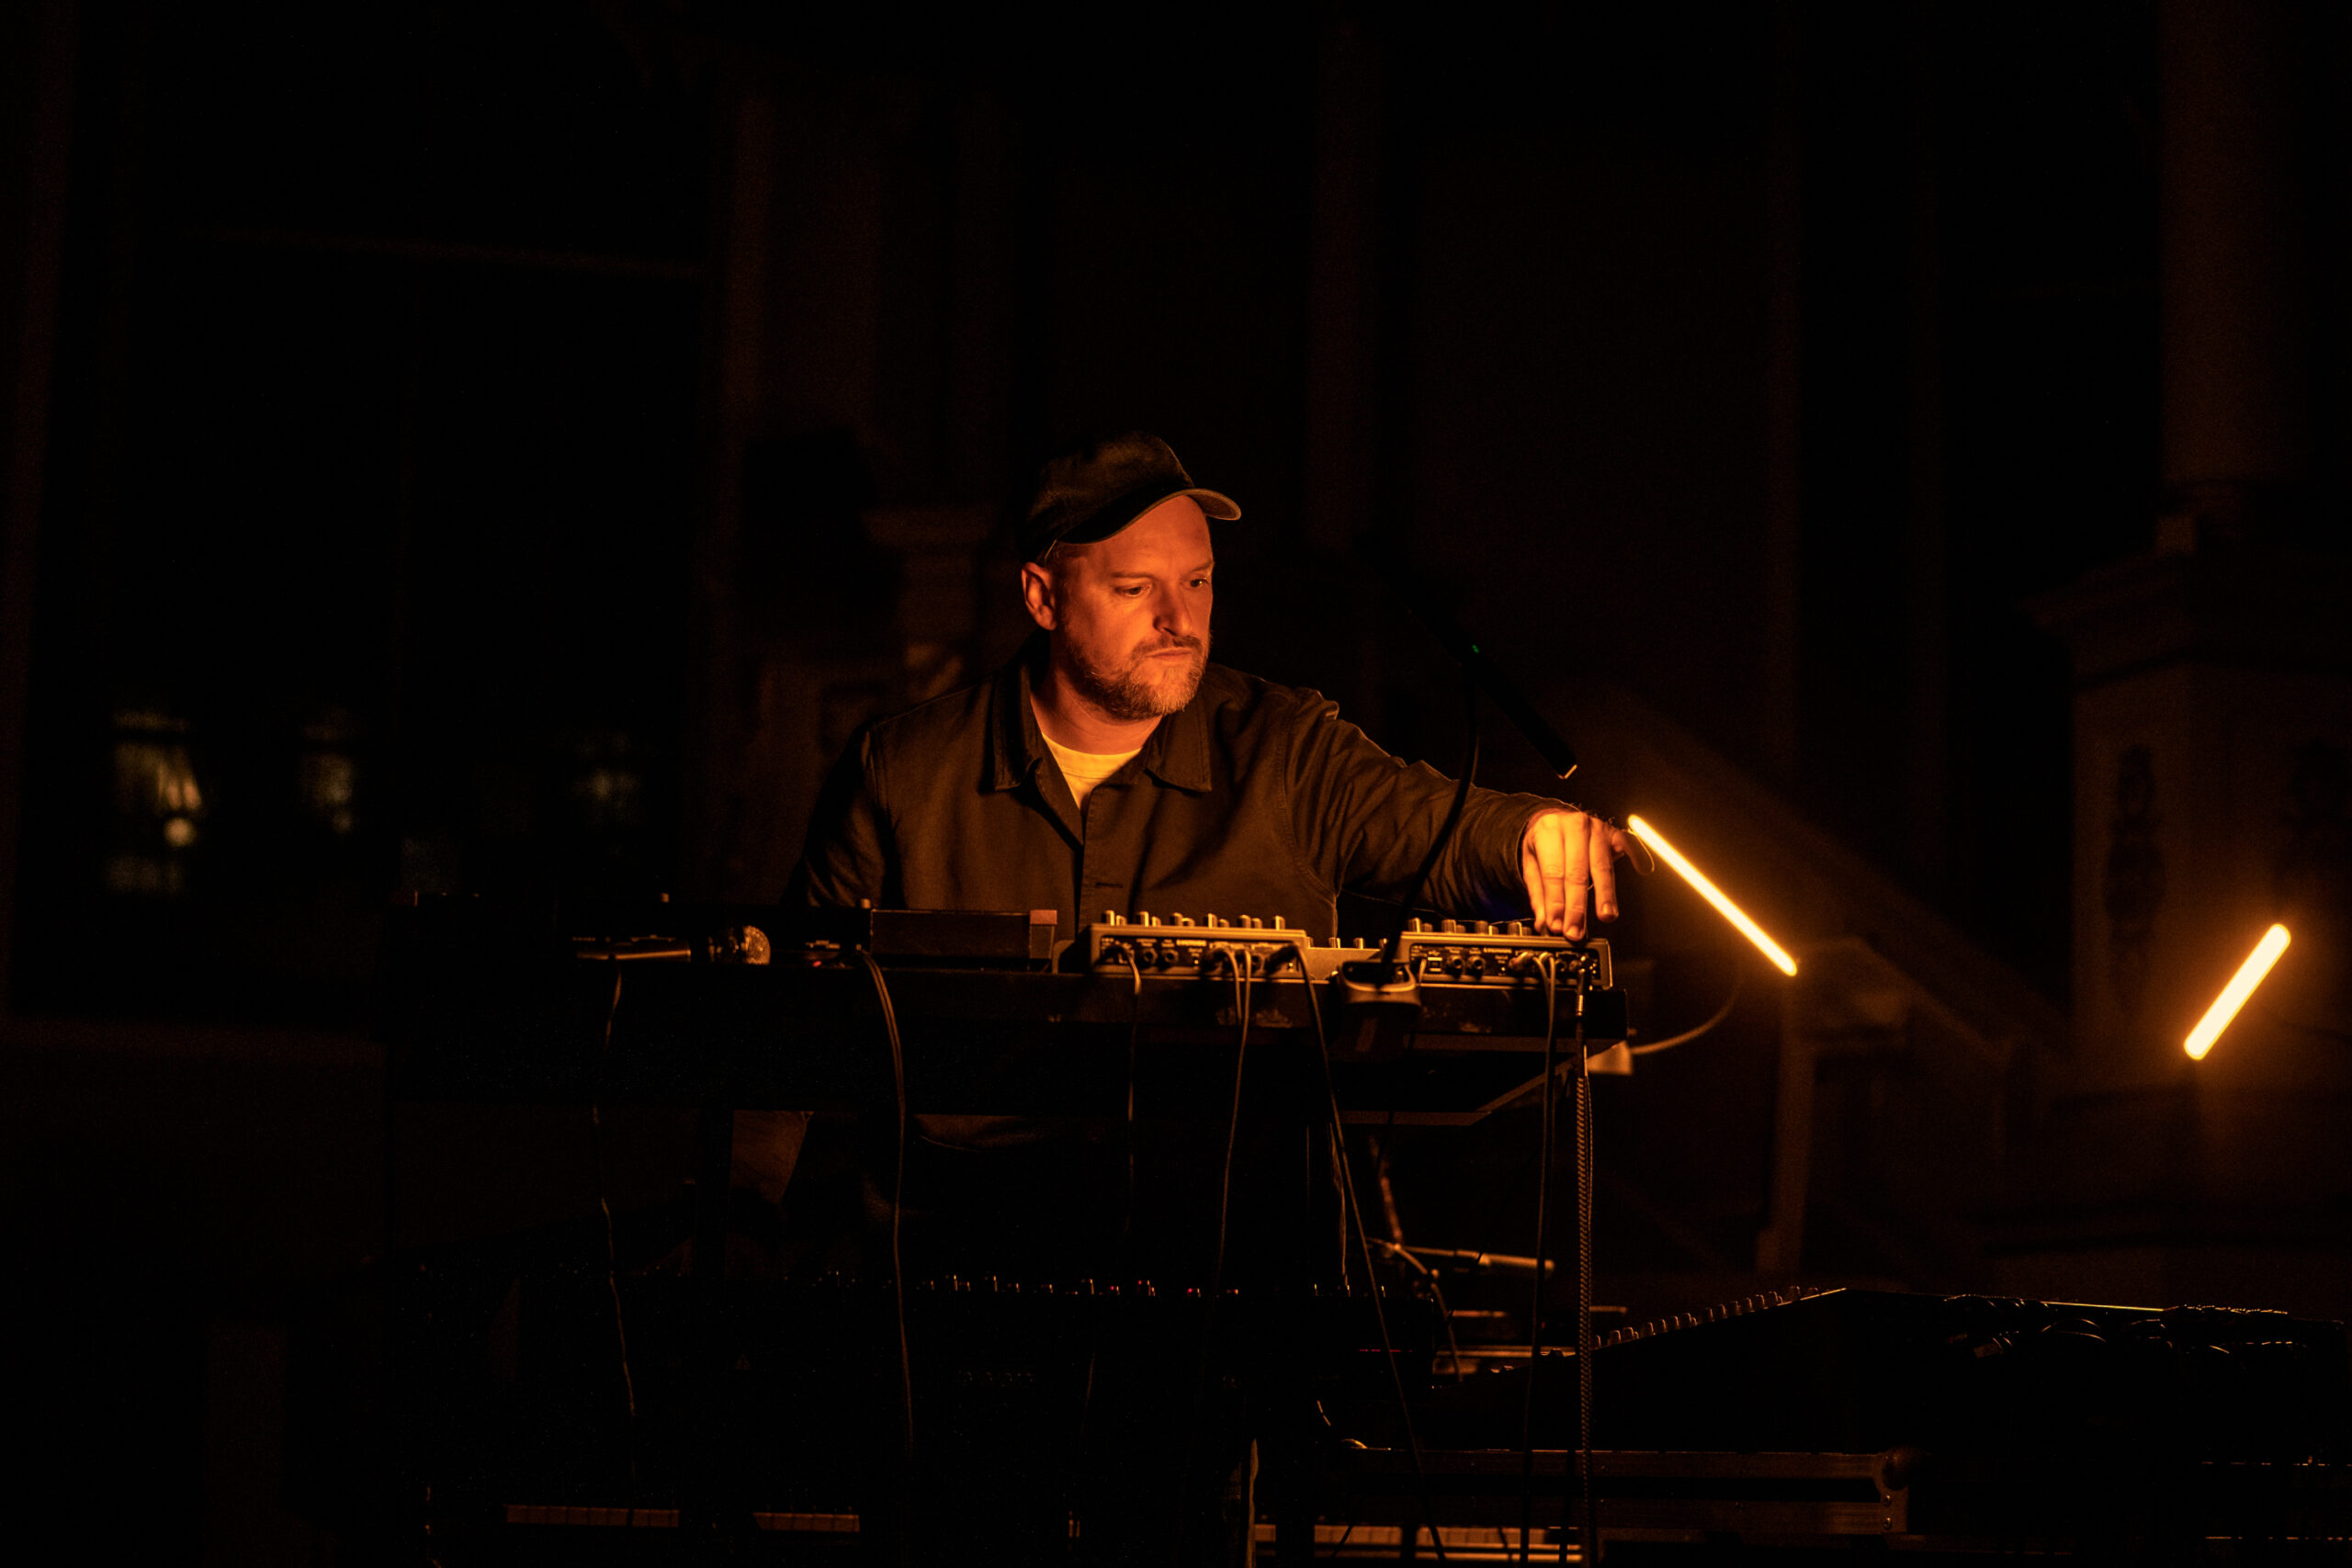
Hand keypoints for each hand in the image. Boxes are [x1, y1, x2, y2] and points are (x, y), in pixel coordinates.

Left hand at [1520, 809, 1639, 938]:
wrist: (1554, 817)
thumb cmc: (1544, 842)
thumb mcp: (1531, 864)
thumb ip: (1539, 895)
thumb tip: (1544, 923)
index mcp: (1548, 831)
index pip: (1552, 873)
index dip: (1555, 903)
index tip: (1557, 925)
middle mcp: (1573, 826)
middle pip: (1577, 872)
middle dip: (1577, 906)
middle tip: (1576, 930)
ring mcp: (1596, 827)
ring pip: (1602, 865)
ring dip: (1605, 894)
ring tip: (1606, 915)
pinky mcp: (1614, 832)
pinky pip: (1630, 842)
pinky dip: (1639, 855)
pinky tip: (1644, 869)